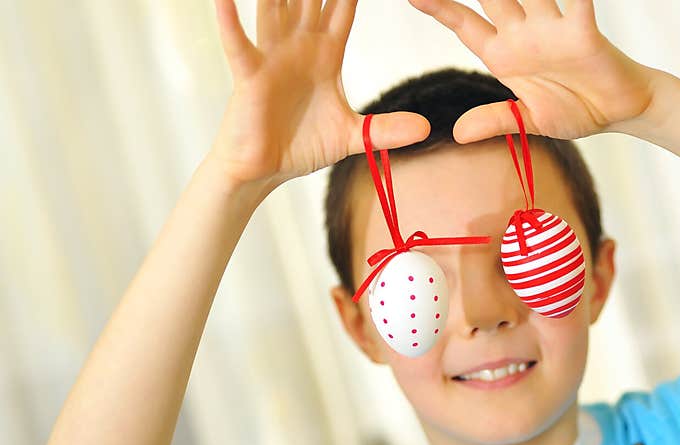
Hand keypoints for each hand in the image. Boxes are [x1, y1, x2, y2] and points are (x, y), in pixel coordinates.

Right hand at [209, 0, 429, 185]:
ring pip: (274, 6)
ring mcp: (272, 57)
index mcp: (325, 55)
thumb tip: (427, 128)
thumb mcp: (352, 137)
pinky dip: (230, 21)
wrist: (263, 171)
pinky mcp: (250, 75)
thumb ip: (385, 129)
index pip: (343, 7)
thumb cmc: (300, 147)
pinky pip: (239, 44)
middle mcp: (298, 46)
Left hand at [407, 0, 656, 141]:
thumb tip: (458, 134)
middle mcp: (523, 34)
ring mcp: (552, 29)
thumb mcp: (530, 121)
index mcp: (504, 55)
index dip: (441, 9)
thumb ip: (497, 120)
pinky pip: (575, 4)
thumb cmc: (575, 110)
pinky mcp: (583, 32)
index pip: (465, 25)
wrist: (619, 110)